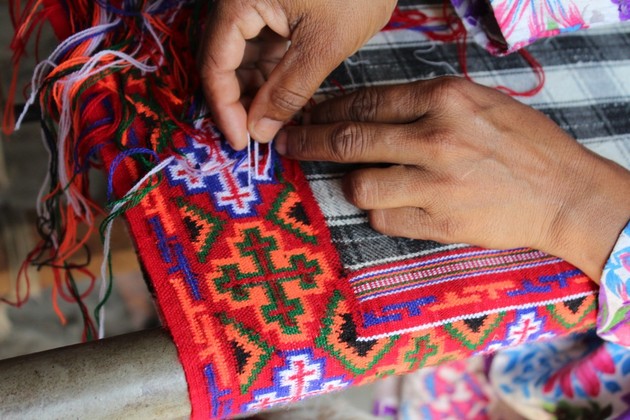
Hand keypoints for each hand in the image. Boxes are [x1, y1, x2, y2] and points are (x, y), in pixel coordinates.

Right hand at [199, 0, 396, 149]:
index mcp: (240, 0)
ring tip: (278, 121)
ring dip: (259, 91)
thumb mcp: (324, 45)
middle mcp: (240, 0)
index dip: (225, 109)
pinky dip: (274, 74)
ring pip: (245, 56)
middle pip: (225, 60)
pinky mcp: (278, 7)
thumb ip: (288, 91)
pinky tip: (287, 100)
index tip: (240, 143)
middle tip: (260, 135)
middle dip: (242, 102)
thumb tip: (259, 131)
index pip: (215, 64)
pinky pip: (266, 46)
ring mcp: (259, 2)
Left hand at [275, 77, 629, 280]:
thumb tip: (369, 112)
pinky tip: (390, 206)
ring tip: (358, 181)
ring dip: (350, 184)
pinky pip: (384, 220)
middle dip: (309, 142)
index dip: (328, 110)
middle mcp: (436, 138)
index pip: (366, 101)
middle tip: (289, 144)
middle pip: (349, 140)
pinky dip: (379, 213)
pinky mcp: (439, 224)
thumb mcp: (479, 102)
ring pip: (359, 186)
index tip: (308, 116)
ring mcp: (436, 184)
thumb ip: (425, 104)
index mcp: (445, 99)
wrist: (564, 193)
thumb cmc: (523, 143)